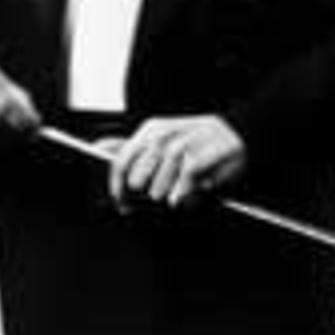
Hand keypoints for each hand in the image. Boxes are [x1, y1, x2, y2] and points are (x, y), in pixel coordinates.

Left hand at [101, 115, 246, 210]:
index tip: (121, 203)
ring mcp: (182, 144)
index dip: (118, 187)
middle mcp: (163, 135)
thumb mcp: (161, 140)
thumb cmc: (198, 142)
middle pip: (138, 178)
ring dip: (166, 193)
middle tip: (158, 193)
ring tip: (175, 191)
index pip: (121, 161)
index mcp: (151, 130)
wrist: (236, 136)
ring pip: (158, 185)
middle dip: (145, 192)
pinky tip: (184, 195)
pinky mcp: (201, 156)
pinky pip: (182, 183)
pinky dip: (182, 193)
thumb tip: (99, 145)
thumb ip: (132, 145)